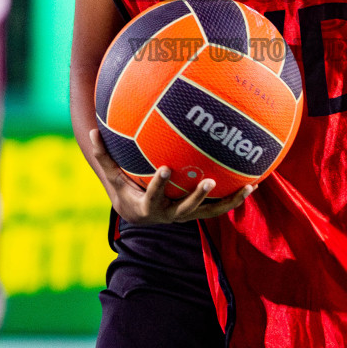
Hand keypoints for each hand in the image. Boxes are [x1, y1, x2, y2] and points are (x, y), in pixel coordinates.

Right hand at [87, 130, 252, 224]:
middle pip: (186, 209)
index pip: (153, 197)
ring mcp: (187, 215)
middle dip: (197, 196)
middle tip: (209, 180)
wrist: (139, 216)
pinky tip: (253, 183)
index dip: (159, 185)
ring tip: (247, 187)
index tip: (164, 169)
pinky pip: (221, 207)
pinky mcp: (200, 213)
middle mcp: (170, 215)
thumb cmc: (126, 190)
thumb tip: (92, 131)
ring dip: (228, 201)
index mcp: (148, 207)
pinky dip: (236, 197)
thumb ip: (105, 157)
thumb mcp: (114, 176)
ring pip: (210, 212)